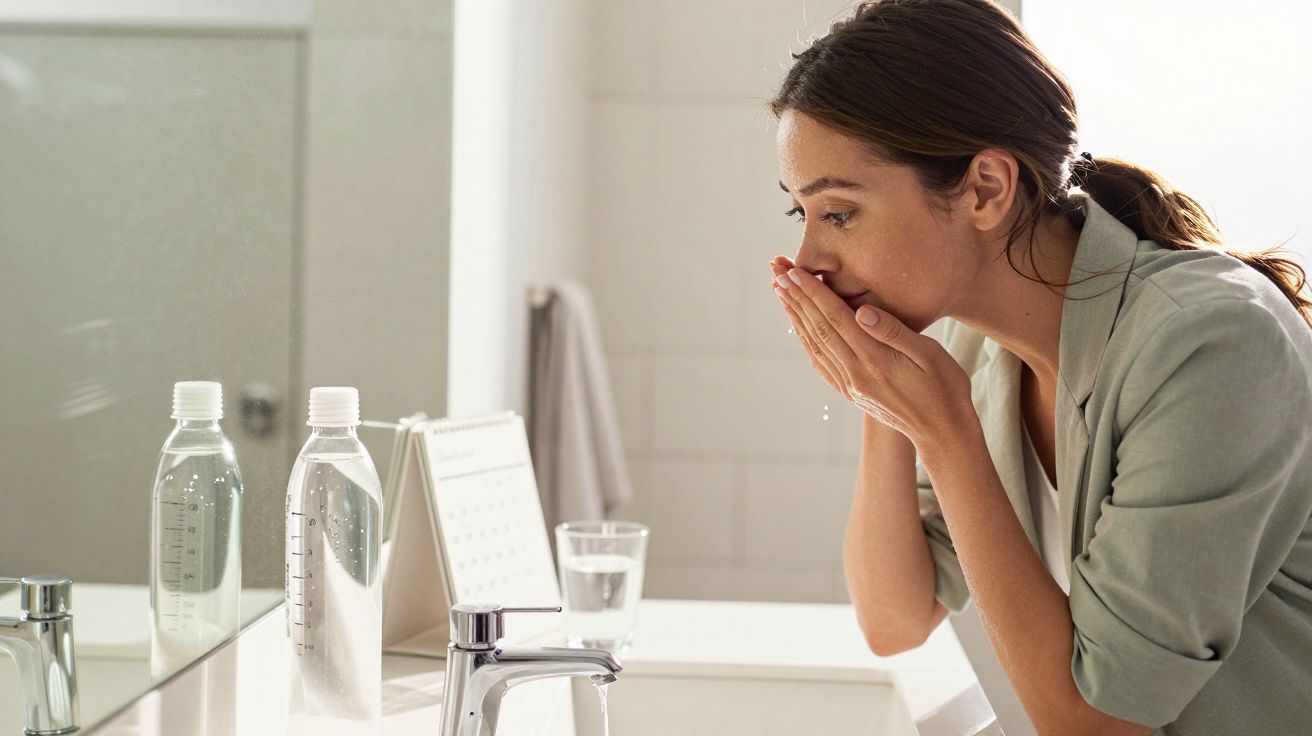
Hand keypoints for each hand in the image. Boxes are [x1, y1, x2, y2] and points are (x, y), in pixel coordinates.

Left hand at [769, 257, 974, 445]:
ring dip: (796, 316)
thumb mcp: (930, 354)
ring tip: (780, 292)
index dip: (814, 293)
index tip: (795, 271)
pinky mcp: (851, 393)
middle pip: (819, 329)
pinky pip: (821, 363)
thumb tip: (861, 311)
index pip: (837, 319)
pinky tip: (799, 328)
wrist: (943, 433)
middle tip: (777, 271)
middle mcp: (857, 374)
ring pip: (815, 345)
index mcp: (876, 360)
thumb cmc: (945, 388)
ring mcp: (851, 386)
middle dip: (796, 298)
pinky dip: (807, 341)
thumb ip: (894, 332)